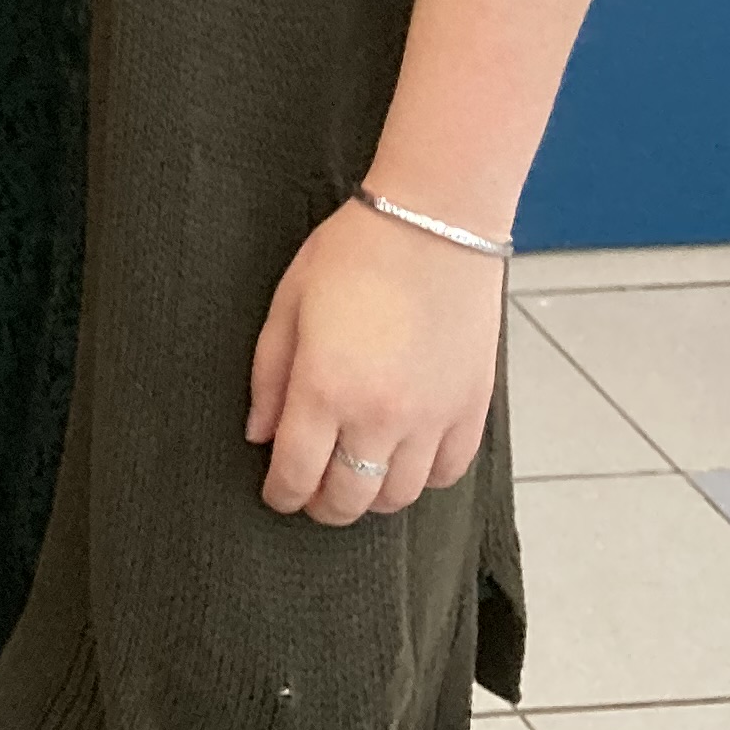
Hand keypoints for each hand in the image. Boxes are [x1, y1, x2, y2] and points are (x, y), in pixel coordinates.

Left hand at [245, 196, 506, 525]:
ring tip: (356, 474)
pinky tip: (403, 457)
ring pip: (398, 496)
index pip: (296, 474)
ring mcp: (431, 417)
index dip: (281, 494)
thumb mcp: (289, 303)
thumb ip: (269, 375)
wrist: (435, 223)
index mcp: (324, 388)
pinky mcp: (470, 409)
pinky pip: (446, 473)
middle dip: (321, 505)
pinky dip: (421, 477)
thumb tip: (259, 434)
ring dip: (370, 495)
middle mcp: (379, 415)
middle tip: (311, 493)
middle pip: (347, 498)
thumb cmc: (353, 253)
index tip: (276, 493)